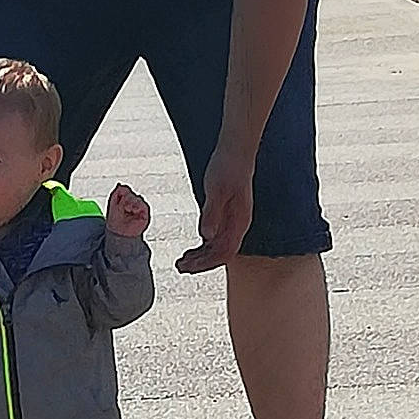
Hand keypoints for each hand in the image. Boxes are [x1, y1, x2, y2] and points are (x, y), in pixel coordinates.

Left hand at [105, 183, 149, 237]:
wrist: (118, 232)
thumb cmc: (115, 220)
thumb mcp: (112, 203)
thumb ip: (116, 193)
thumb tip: (120, 184)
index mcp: (124, 200)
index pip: (126, 190)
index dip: (123, 191)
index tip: (119, 196)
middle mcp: (133, 204)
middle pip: (132, 194)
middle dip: (126, 198)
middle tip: (122, 205)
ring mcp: (139, 209)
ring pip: (138, 198)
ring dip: (131, 201)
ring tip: (127, 208)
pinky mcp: (145, 214)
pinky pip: (144, 205)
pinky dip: (138, 206)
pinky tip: (133, 209)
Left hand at [176, 146, 253, 273]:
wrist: (235, 150)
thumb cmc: (227, 167)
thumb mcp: (216, 189)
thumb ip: (212, 213)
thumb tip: (206, 236)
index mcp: (239, 222)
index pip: (225, 253)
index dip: (207, 263)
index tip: (190, 267)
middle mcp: (238, 225)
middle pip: (221, 254)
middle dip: (201, 264)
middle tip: (180, 267)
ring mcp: (233, 222)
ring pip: (217, 248)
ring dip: (200, 257)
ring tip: (182, 262)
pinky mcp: (226, 216)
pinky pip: (215, 238)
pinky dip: (203, 247)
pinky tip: (191, 249)